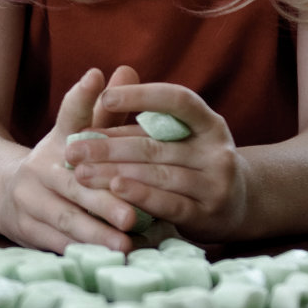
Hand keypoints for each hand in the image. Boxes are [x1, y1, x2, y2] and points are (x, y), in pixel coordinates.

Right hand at [0, 68, 140, 252]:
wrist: (6, 194)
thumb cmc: (59, 165)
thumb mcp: (75, 135)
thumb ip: (103, 109)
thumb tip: (126, 68)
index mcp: (55, 142)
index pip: (68, 117)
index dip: (83, 102)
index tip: (95, 78)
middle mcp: (38, 170)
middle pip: (72, 185)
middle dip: (101, 201)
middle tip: (131, 216)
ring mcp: (30, 203)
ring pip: (64, 220)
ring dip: (94, 234)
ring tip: (125, 246)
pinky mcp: (28, 232)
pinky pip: (57, 245)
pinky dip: (83, 253)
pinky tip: (109, 260)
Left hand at [65, 80, 246, 241]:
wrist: (236, 207)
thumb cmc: (191, 163)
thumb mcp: (175, 138)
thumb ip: (142, 122)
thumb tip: (98, 93)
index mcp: (208, 122)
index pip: (177, 100)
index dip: (141, 96)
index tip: (104, 98)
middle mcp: (217, 150)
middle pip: (154, 144)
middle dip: (108, 147)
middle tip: (71, 149)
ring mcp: (216, 183)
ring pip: (157, 174)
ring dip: (114, 173)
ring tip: (80, 172)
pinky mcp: (208, 214)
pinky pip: (169, 203)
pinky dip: (141, 196)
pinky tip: (116, 191)